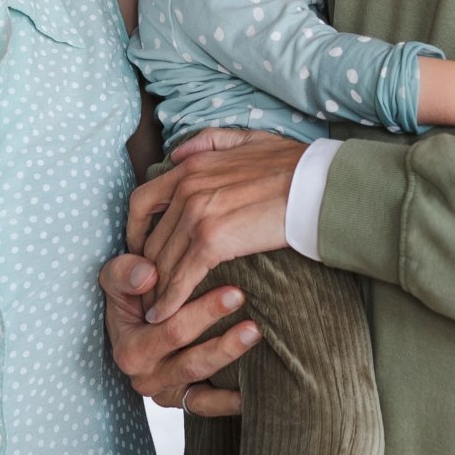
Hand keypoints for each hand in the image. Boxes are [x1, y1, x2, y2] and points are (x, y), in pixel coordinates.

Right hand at [100, 253, 255, 417]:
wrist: (128, 324)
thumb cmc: (126, 296)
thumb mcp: (115, 279)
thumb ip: (125, 273)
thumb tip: (148, 275)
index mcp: (130, 351)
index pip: (171, 331)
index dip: (204, 313)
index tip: (235, 292)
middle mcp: (146, 377)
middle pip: (191, 361)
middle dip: (225, 339)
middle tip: (257, 318)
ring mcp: (164, 391)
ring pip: (201, 382)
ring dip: (230, 359)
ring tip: (258, 336)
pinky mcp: (180, 399)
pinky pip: (205, 405)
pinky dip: (228, 402)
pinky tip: (252, 393)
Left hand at [126, 129, 304, 323]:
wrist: (319, 186)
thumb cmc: (293, 166)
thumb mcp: (248, 140)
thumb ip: (210, 143)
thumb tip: (179, 154)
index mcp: (192, 166)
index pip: (143, 200)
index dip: (135, 230)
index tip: (139, 250)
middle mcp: (187, 187)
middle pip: (152, 237)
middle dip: (146, 266)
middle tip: (147, 288)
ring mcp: (197, 213)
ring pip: (162, 259)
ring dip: (155, 288)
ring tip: (154, 308)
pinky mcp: (213, 240)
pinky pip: (181, 276)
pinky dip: (170, 298)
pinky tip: (166, 314)